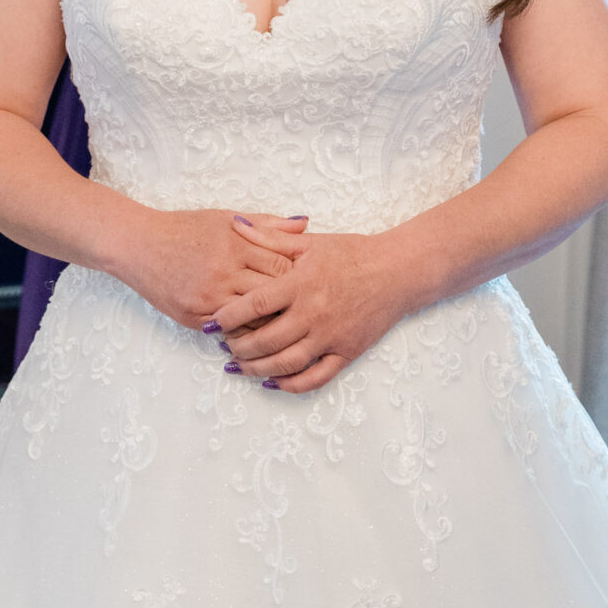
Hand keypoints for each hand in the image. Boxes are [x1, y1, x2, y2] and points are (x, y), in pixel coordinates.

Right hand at [115, 211, 310, 330]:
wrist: (138, 245)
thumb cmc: (184, 229)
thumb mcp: (224, 218)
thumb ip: (266, 224)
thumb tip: (305, 224)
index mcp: (235, 244)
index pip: (282, 266)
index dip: (298, 276)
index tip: (308, 280)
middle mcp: (223, 273)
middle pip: (272, 296)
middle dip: (290, 303)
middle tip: (303, 307)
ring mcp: (208, 297)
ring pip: (254, 319)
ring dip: (269, 322)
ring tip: (284, 322)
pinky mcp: (194, 316)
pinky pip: (230, 332)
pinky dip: (245, 331)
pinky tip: (254, 329)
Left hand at [212, 224, 413, 393]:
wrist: (397, 271)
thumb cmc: (351, 253)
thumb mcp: (308, 242)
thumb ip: (269, 237)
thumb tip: (235, 223)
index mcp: (301, 283)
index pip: (255, 304)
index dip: (228, 316)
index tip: (210, 323)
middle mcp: (314, 313)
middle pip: (266, 340)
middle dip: (238, 347)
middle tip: (221, 345)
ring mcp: (331, 336)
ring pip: (286, 363)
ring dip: (257, 368)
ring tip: (239, 366)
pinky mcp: (347, 352)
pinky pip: (316, 377)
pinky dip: (291, 384)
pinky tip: (272, 382)